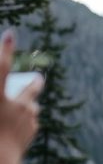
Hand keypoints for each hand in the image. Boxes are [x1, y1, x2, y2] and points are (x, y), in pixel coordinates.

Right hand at [0, 30, 41, 159]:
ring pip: (30, 105)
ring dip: (26, 105)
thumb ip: (5, 93)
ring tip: (20, 108)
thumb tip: (23, 100)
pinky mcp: (32, 130)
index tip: (11, 34)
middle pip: (28, 86)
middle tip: (38, 77)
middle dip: (32, 80)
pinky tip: (17, 127)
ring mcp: (27, 117)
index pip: (1, 69)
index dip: (5, 50)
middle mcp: (15, 104)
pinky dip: (24, 120)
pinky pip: (30, 120)